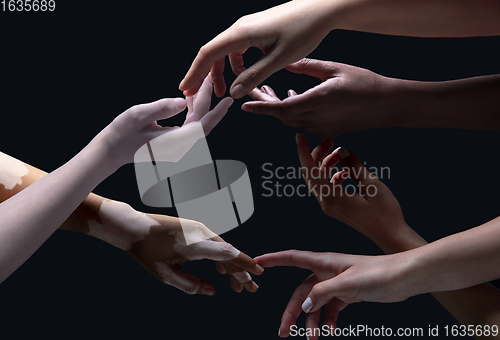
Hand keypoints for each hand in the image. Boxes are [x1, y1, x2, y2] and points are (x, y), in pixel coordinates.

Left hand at [85, 197, 262, 294]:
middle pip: (229, 253)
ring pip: (222, 249)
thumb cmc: (146, 251)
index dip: (245, 263)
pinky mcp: (195, 229)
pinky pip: (214, 244)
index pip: (228, 253)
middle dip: (242, 272)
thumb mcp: (165, 274)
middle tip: (252, 290)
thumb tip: (212, 290)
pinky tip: (222, 271)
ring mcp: (199, 228)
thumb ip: (190, 285)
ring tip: (238, 287)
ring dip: (232, 267)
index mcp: (194, 244)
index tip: (259, 273)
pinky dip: (221, 258)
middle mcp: (201, 233)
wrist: (134, 226)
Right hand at [99, 75, 232, 167]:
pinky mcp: (174, 144)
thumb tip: (181, 101)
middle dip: (206, 100)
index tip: (229, 100)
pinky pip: (188, 127)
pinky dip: (190, 112)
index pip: (201, 126)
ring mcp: (177, 147)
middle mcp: (179, 147)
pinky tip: (187, 99)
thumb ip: (161, 108)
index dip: (216, 112)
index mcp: (174, 142)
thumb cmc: (121, 133)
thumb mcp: (138, 115)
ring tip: (199, 85)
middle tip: (210, 79)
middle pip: (201, 122)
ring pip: (196, 124)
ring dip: (198, 105)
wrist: (110, 152)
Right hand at [179, 0, 332, 97]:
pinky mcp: (255, 30)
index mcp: (241, 34)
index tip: (185, 89)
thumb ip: (254, 76)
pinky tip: (243, 76)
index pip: (208, 54)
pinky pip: (237, 49)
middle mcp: (240, 28)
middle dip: (202, 74)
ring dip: (221, 72)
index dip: (194, 73)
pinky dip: (234, 65)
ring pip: (224, 52)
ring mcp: (247, 28)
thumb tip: (233, 92)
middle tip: (195, 94)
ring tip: (224, 91)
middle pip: (212, 52)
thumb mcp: (279, 59)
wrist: (320, 9)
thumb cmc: (303, 30)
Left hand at [243, 58, 395, 137]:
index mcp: (317, 101)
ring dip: (278, 108)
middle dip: (264, 105)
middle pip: (281, 116)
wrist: (386, 105)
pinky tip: (293, 97)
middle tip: (254, 91)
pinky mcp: (327, 131)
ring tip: (270, 91)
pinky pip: (302, 123)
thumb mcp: (334, 69)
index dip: (261, 109)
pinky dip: (293, 112)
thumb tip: (285, 62)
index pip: (280, 108)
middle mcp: (317, 119)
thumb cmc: (365, 84)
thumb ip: (307, 67)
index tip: (244, 107)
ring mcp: (322, 128)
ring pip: (290, 120)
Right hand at [255, 250, 410, 338]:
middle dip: (292, 311)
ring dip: (311, 321)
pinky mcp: (347, 295)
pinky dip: (328, 321)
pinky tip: (330, 331)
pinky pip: (330, 310)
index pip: (292, 258)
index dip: (273, 259)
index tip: (257, 261)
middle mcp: (327, 272)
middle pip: (302, 292)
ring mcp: (336, 284)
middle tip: (283, 330)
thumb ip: (322, 293)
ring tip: (311, 338)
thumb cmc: (378, 273)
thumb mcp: (347, 283)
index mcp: (324, 263)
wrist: (403, 278)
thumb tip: (305, 305)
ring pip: (316, 304)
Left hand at [295, 134, 419, 252]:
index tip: (299, 136)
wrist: (390, 236)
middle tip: (330, 140)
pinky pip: (327, 187)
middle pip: (311, 174)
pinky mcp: (336, 207)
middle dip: (317, 154)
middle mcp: (326, 203)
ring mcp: (330, 206)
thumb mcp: (372, 185)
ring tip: (340, 154)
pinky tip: (346, 171)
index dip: (303, 151)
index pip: (310, 170)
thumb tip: (341, 150)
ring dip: (326, 164)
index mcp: (331, 197)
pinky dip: (332, 175)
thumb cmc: (385, 214)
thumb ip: (354, 166)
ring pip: (319, 179)